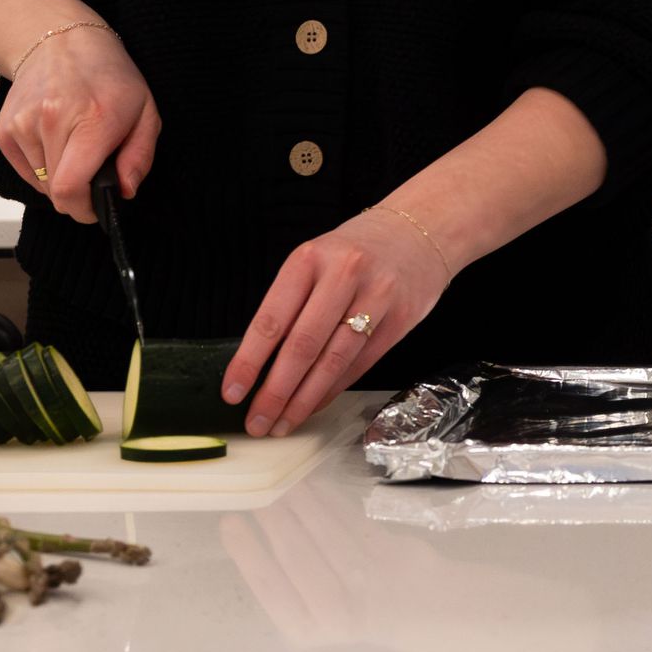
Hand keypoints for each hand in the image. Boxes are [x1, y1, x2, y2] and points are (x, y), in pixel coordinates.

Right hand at [0, 23, 159, 223]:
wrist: (60, 41)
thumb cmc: (106, 75)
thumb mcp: (145, 111)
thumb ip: (140, 156)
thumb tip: (125, 191)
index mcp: (93, 120)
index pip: (70, 188)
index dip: (83, 210)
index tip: (94, 209)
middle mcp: (52, 121)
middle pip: (56, 192)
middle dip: (78, 192)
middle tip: (92, 168)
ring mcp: (23, 125)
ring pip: (40, 183)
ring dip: (59, 176)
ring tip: (74, 144)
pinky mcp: (4, 130)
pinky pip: (25, 170)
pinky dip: (41, 167)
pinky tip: (55, 140)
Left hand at [224, 204, 452, 437]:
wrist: (420, 229)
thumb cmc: (356, 251)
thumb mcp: (315, 261)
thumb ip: (291, 304)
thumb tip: (259, 366)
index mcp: (310, 259)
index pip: (271, 320)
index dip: (248, 362)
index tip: (231, 393)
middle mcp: (344, 274)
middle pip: (303, 345)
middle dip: (275, 392)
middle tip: (258, 422)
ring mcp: (377, 296)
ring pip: (334, 360)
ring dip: (305, 399)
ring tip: (285, 422)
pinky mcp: (401, 317)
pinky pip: (361, 363)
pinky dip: (334, 388)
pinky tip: (315, 403)